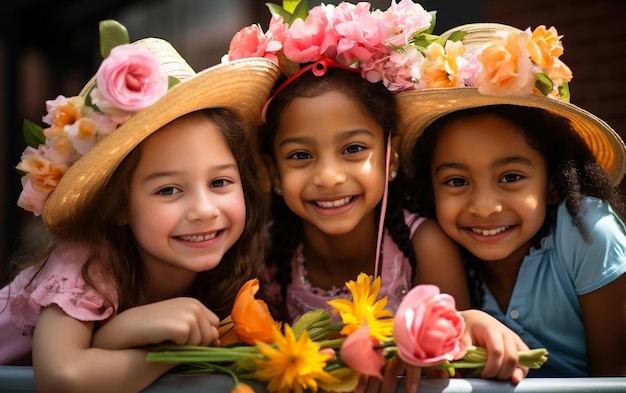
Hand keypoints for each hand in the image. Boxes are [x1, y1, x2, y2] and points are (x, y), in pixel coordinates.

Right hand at [93, 297, 220, 349]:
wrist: (125, 329)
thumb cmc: (150, 329)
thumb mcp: (176, 325)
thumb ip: (197, 331)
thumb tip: (217, 340)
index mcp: (193, 303)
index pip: (214, 323)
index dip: (204, 335)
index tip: (187, 340)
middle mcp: (194, 305)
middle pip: (211, 334)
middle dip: (196, 343)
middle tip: (173, 341)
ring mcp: (189, 314)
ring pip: (202, 342)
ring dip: (186, 347)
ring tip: (166, 340)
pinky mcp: (183, 327)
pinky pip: (191, 347)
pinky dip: (178, 349)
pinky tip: (162, 341)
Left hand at [460, 309, 528, 382]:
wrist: (475, 319)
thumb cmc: (467, 328)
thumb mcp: (460, 336)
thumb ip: (460, 350)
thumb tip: (457, 367)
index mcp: (491, 328)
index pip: (497, 351)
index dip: (491, 368)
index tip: (482, 375)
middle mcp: (506, 333)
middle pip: (512, 358)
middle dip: (501, 373)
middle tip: (489, 379)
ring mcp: (514, 339)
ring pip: (522, 360)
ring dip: (513, 373)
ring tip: (501, 380)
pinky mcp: (519, 345)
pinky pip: (526, 360)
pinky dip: (520, 371)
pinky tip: (511, 377)